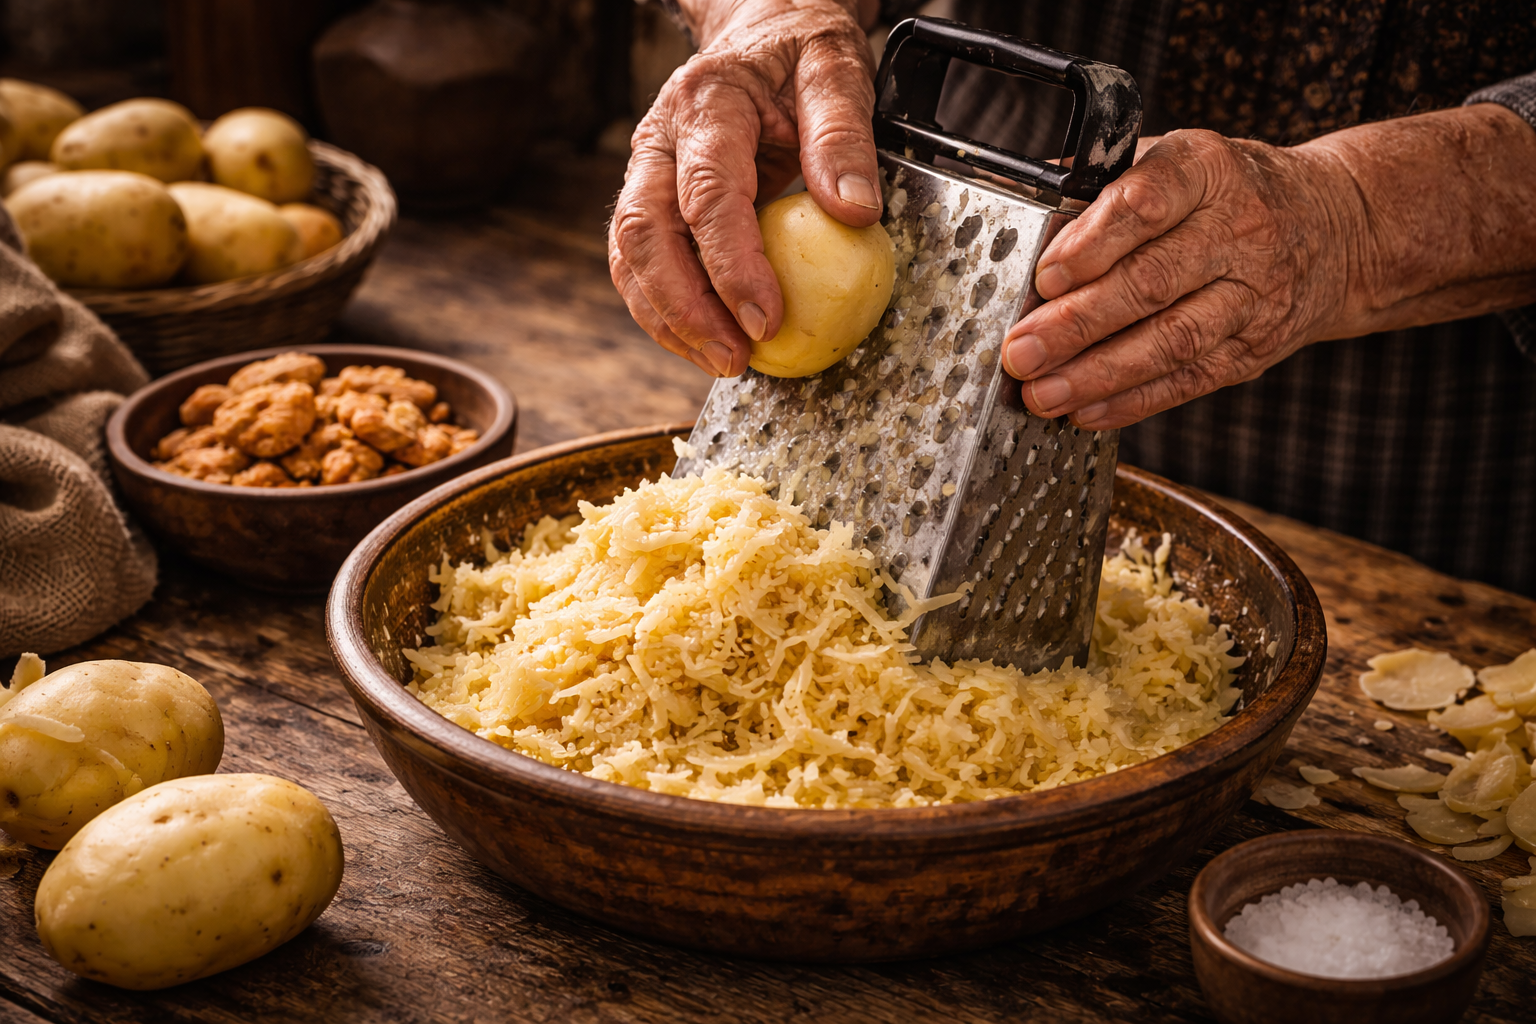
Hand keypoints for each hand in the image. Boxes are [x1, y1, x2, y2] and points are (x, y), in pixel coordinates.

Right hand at [608, 0, 880, 377]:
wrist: (760, 30)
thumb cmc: (801, 53)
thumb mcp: (838, 71)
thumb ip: (844, 137)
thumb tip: (854, 213)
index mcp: (707, 103)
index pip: (707, 196)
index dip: (733, 266)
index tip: (769, 319)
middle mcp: (660, 138)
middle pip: (646, 232)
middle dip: (684, 308)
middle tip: (736, 358)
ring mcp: (645, 170)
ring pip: (630, 255)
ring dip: (668, 320)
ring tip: (722, 362)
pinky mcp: (648, 199)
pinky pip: (640, 263)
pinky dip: (666, 310)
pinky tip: (705, 341)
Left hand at [1001, 129, 1354, 428]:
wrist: (1334, 227)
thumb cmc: (1223, 193)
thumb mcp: (1174, 162)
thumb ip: (1100, 185)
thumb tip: (1024, 209)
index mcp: (1207, 169)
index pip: (1148, 203)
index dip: (1093, 242)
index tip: (1045, 275)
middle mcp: (1240, 229)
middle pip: (1153, 282)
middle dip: (1078, 323)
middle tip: (1021, 351)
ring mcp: (1254, 293)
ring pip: (1172, 340)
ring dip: (1099, 374)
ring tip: (1042, 393)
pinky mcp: (1256, 348)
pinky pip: (1190, 381)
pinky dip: (1133, 401)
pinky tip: (1085, 411)